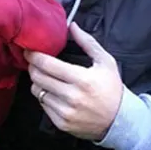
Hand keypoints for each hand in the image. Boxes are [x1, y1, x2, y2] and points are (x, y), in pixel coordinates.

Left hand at [24, 23, 123, 140]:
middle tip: (35, 62)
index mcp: (82, 79)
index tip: (29, 51)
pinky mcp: (61, 123)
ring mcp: (66, 112)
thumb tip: (71, 25)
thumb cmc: (112, 88)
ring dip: (38, 82)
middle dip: (33, 67)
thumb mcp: (106, 62)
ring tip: (47, 78)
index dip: (34, 56)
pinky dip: (44, 97)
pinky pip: (42, 105)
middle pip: (38, 77)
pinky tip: (54, 93)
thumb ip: (87, 42)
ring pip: (37, 91)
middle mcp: (72, 97)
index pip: (47, 65)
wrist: (121, 120)